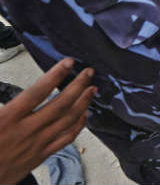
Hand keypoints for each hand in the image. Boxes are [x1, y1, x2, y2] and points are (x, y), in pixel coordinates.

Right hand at [0, 58, 96, 183]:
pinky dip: (78, 126)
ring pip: (68, 120)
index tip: (68, 63)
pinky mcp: (42, 155)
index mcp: (8, 118)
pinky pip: (66, 139)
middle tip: (88, 73)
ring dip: (83, 103)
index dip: (55, 75)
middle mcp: (26, 130)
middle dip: (78, 85)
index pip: (37, 91)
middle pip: (60, 104)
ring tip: (92, 90)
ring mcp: (37, 143)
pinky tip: (85, 116)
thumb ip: (4, 100)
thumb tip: (15, 89)